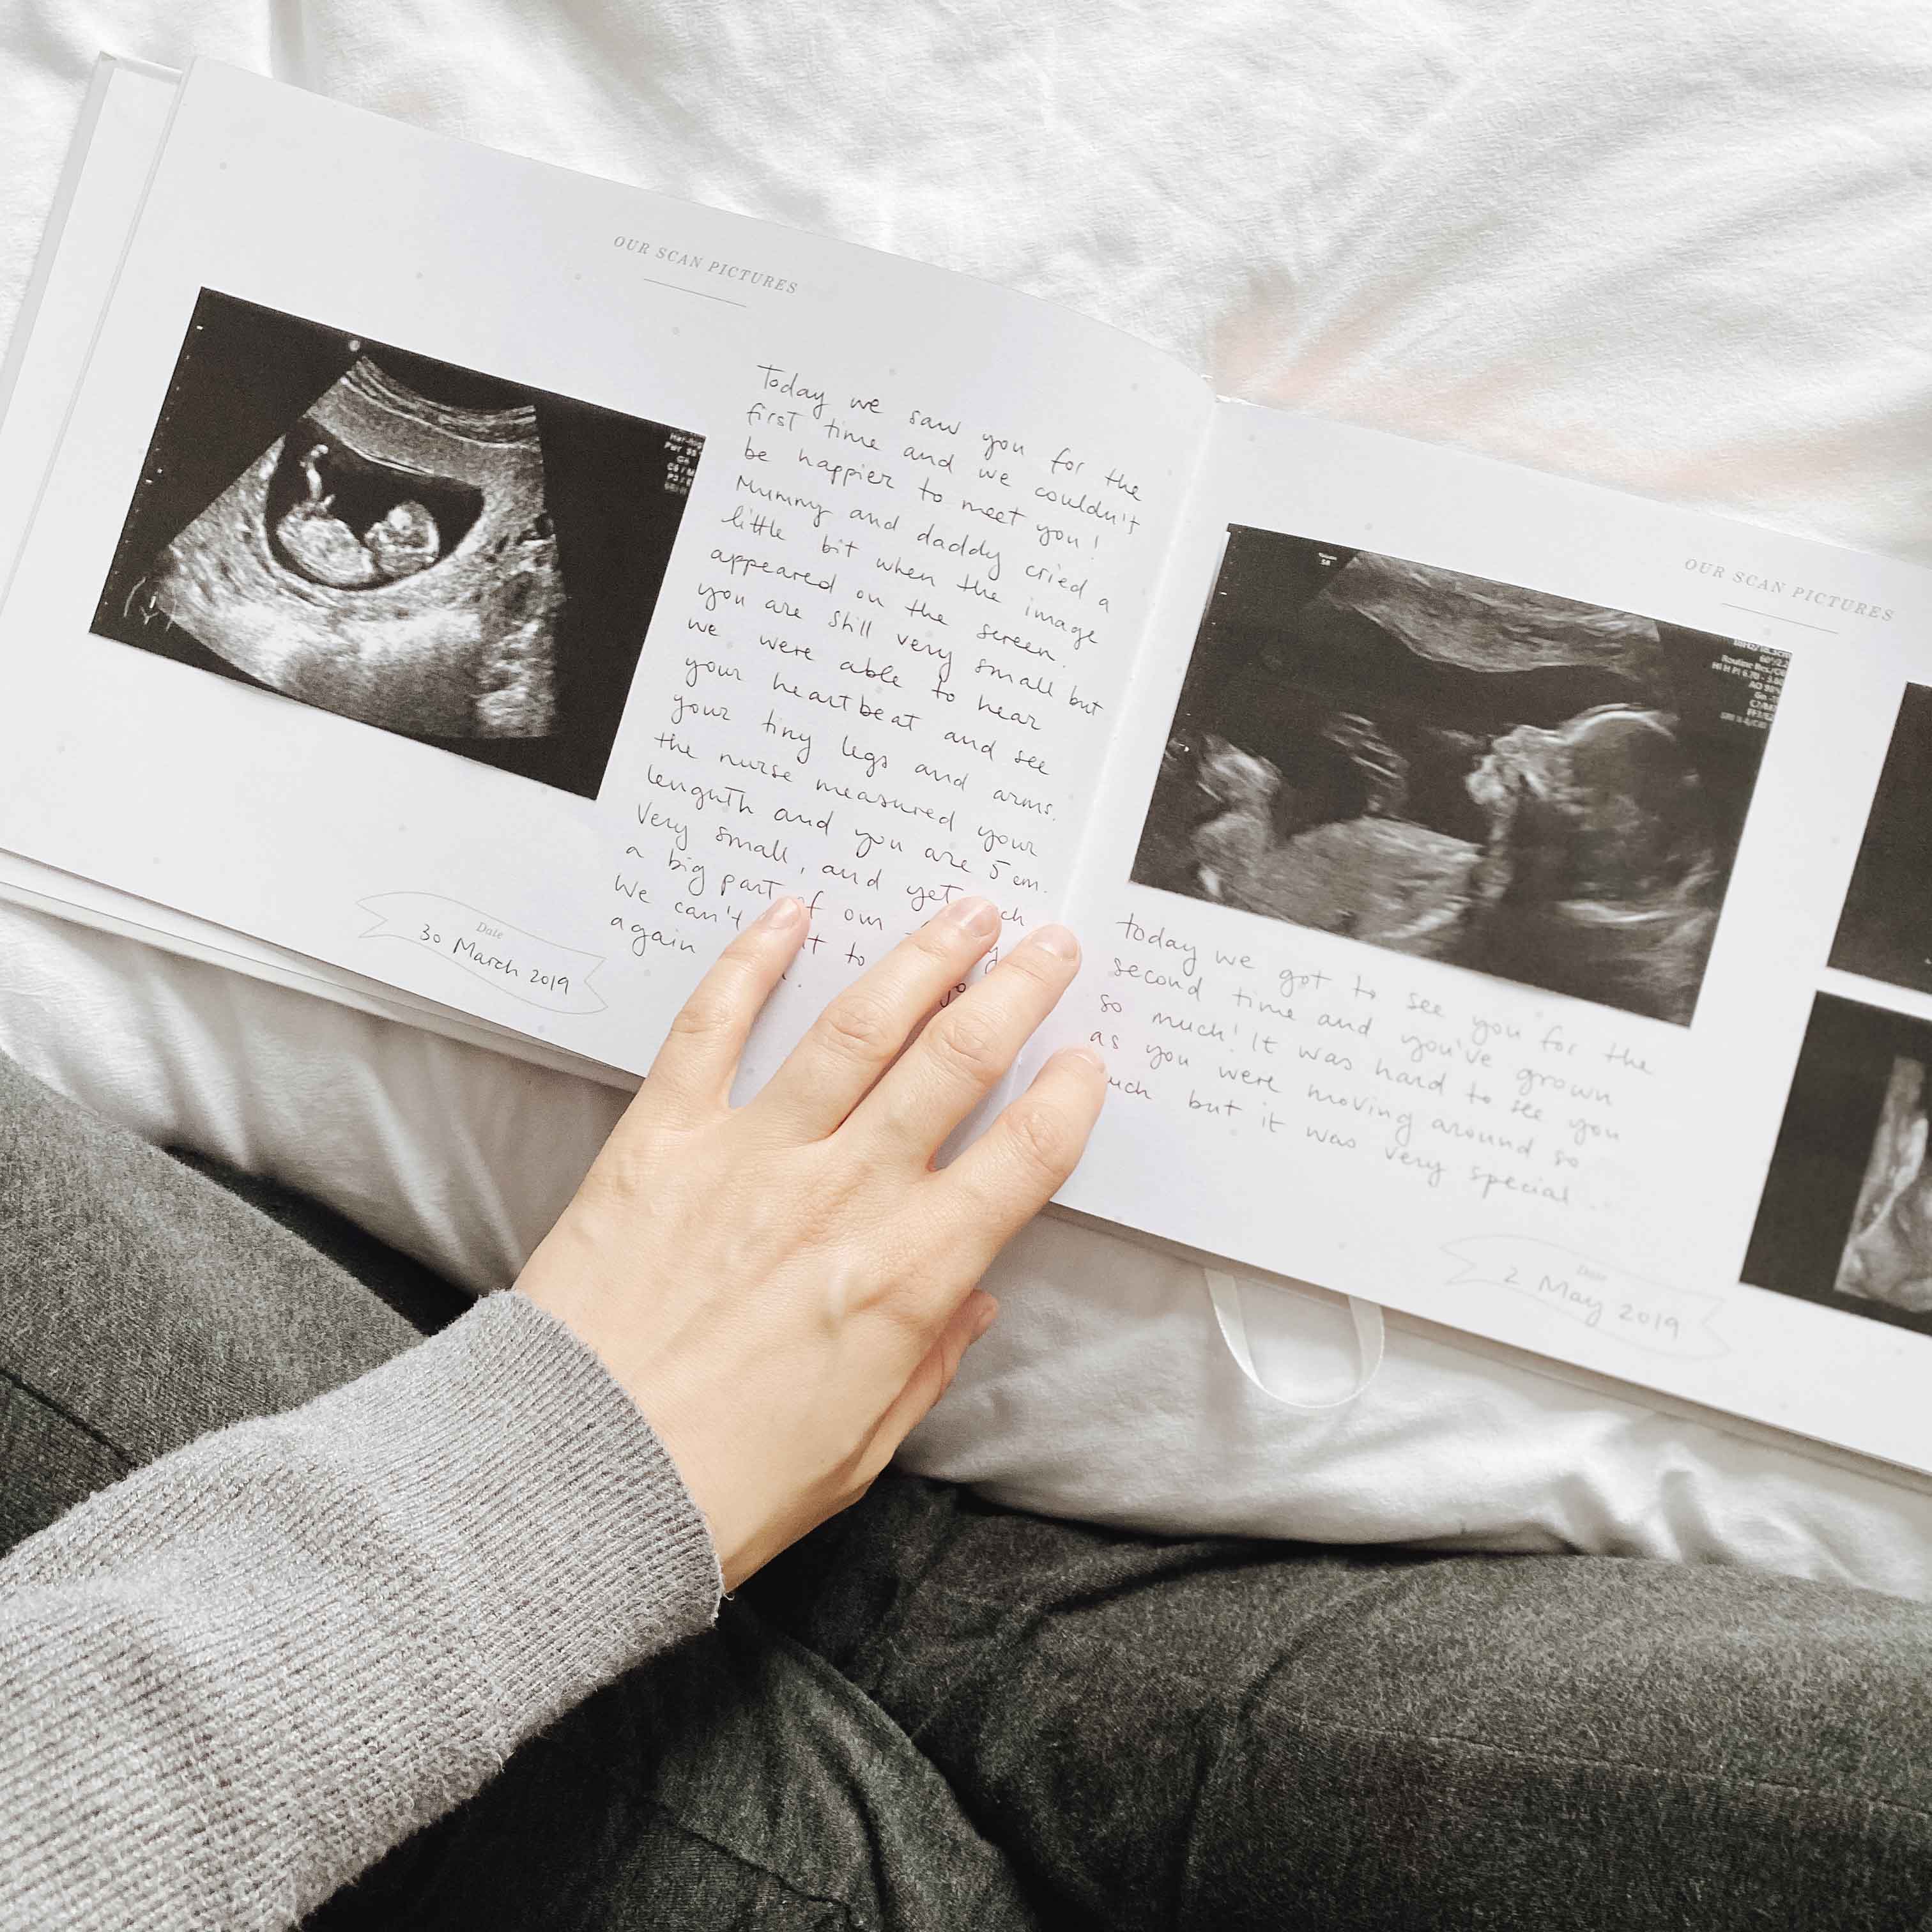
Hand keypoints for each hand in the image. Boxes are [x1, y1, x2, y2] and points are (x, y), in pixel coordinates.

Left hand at [515, 896, 1105, 1588]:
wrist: (573, 1484)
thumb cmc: (718, 1484)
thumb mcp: (860, 1447)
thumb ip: (928, 1360)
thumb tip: (972, 1298)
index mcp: (906, 1277)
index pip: (1022, 1159)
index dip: (1066, 1098)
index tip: (1086, 1059)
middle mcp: (842, 1196)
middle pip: (955, 1063)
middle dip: (1016, 991)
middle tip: (1050, 945)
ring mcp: (750, 1155)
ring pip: (858, 1028)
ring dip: (922, 959)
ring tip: (964, 913)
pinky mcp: (662, 1139)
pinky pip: (713, 1027)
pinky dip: (752, 962)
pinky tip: (790, 913)